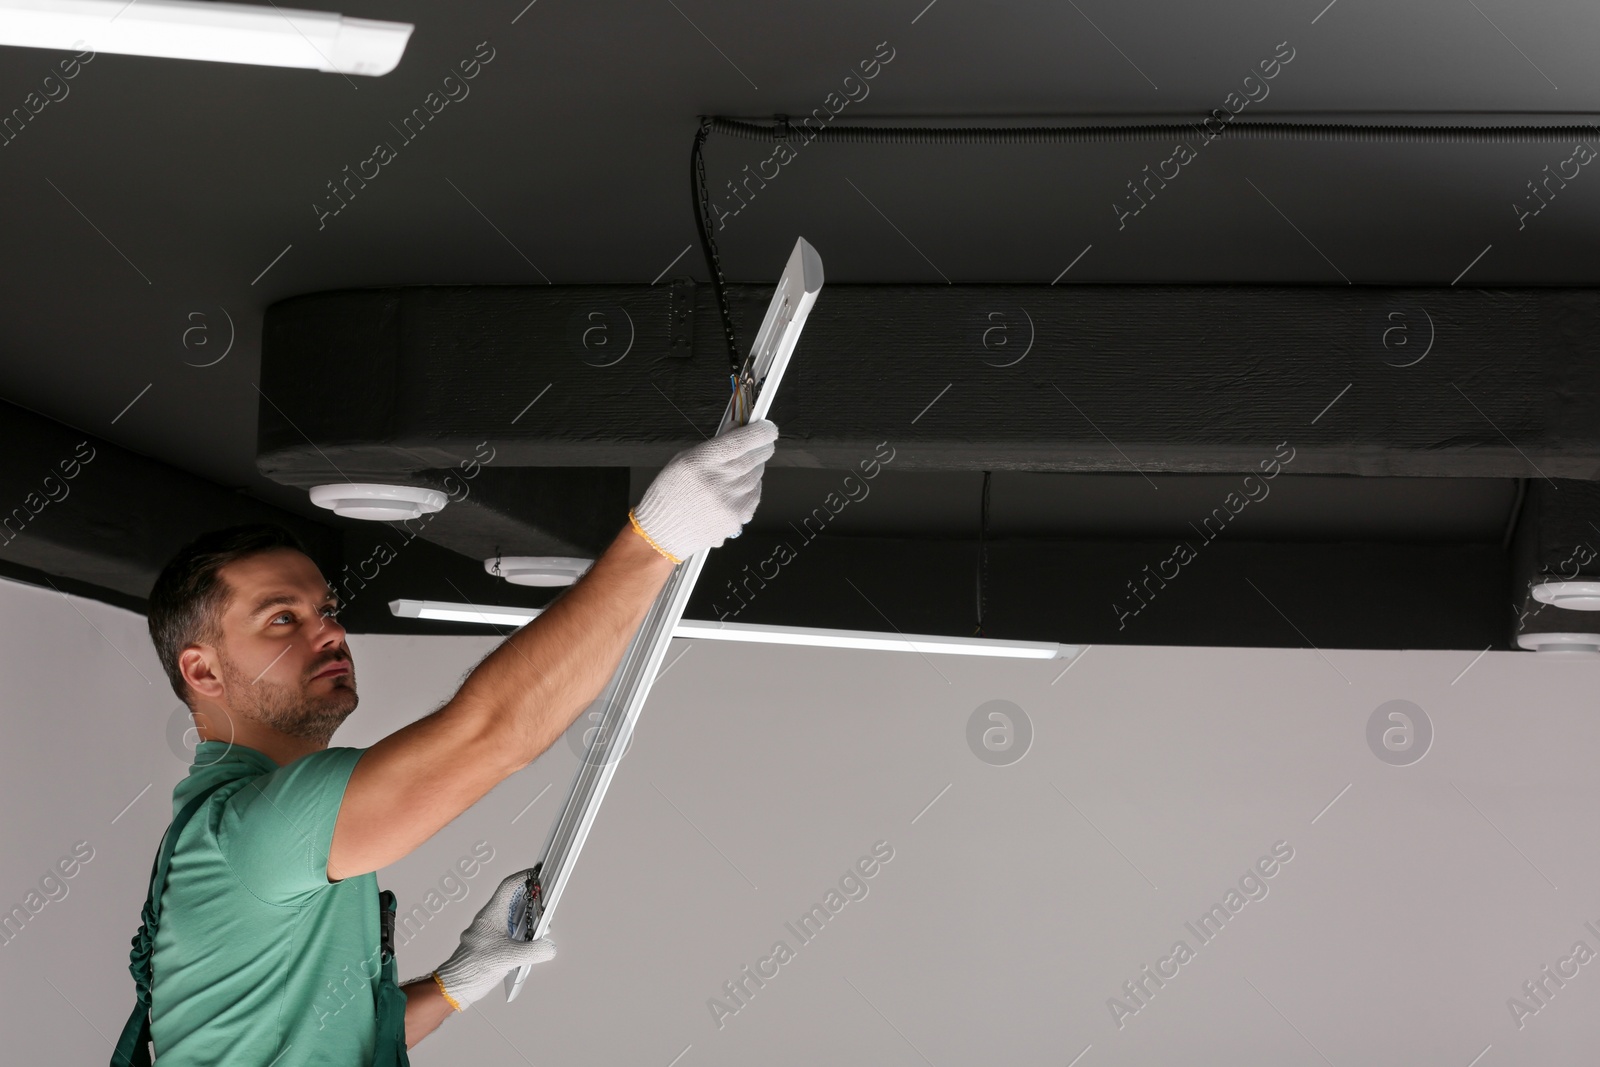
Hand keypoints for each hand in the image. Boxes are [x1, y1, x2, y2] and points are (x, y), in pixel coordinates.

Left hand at [430, 869, 555, 1011]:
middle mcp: (489, 921)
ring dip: (528, 922)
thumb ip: (534, 950)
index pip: (508, 887)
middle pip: (514, 902)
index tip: (537, 875)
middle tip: (544, 910)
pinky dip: (522, 935)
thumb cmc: (473, 968)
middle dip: (532, 903)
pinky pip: (510, 933)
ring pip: (512, 918)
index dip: (523, 878)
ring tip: (539, 933)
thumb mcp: (509, 957)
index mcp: (491, 915)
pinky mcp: (491, 945)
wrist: (456, 986)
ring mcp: (490, 933)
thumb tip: (550, 948)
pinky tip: (528, 948)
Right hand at [629, 419, 777, 561]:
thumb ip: (714, 444)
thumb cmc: (669, 495)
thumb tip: (736, 427)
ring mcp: (729, 503)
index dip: (760, 431)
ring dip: (754, 467)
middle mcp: (716, 483)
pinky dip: (751, 488)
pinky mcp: (736, 519)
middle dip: (763, 447)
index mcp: (700, 463)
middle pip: (754, 457)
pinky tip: (735, 488)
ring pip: (757, 476)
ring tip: (737, 469)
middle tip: (762, 442)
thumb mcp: (683, 460)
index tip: (767, 427)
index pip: (740, 441)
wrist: (663, 534)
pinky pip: (755, 496)